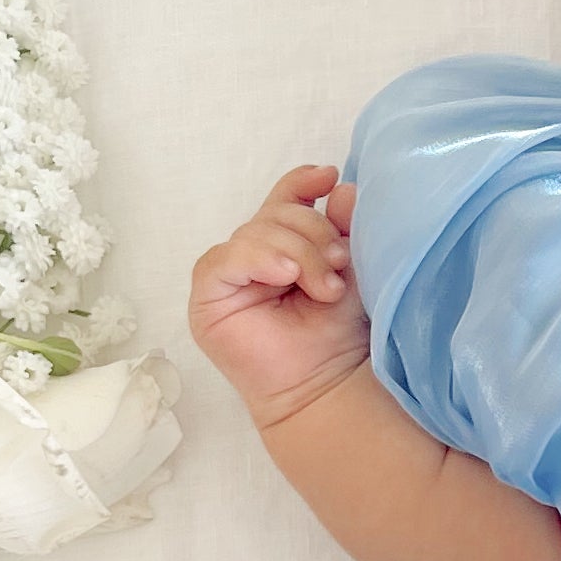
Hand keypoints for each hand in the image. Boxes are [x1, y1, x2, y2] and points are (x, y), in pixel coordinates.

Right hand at [188, 164, 368, 429]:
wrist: (327, 384)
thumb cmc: (339, 332)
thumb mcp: (351, 269)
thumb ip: (345, 227)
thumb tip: (340, 188)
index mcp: (285, 245)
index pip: (284, 200)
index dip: (302, 183)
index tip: (329, 177)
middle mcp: (254, 256)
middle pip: (274, 213)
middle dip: (313, 233)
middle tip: (339, 266)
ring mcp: (229, 275)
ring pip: (255, 232)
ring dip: (298, 254)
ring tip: (324, 288)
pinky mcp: (208, 297)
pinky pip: (225, 259)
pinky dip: (259, 260)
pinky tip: (286, 276)